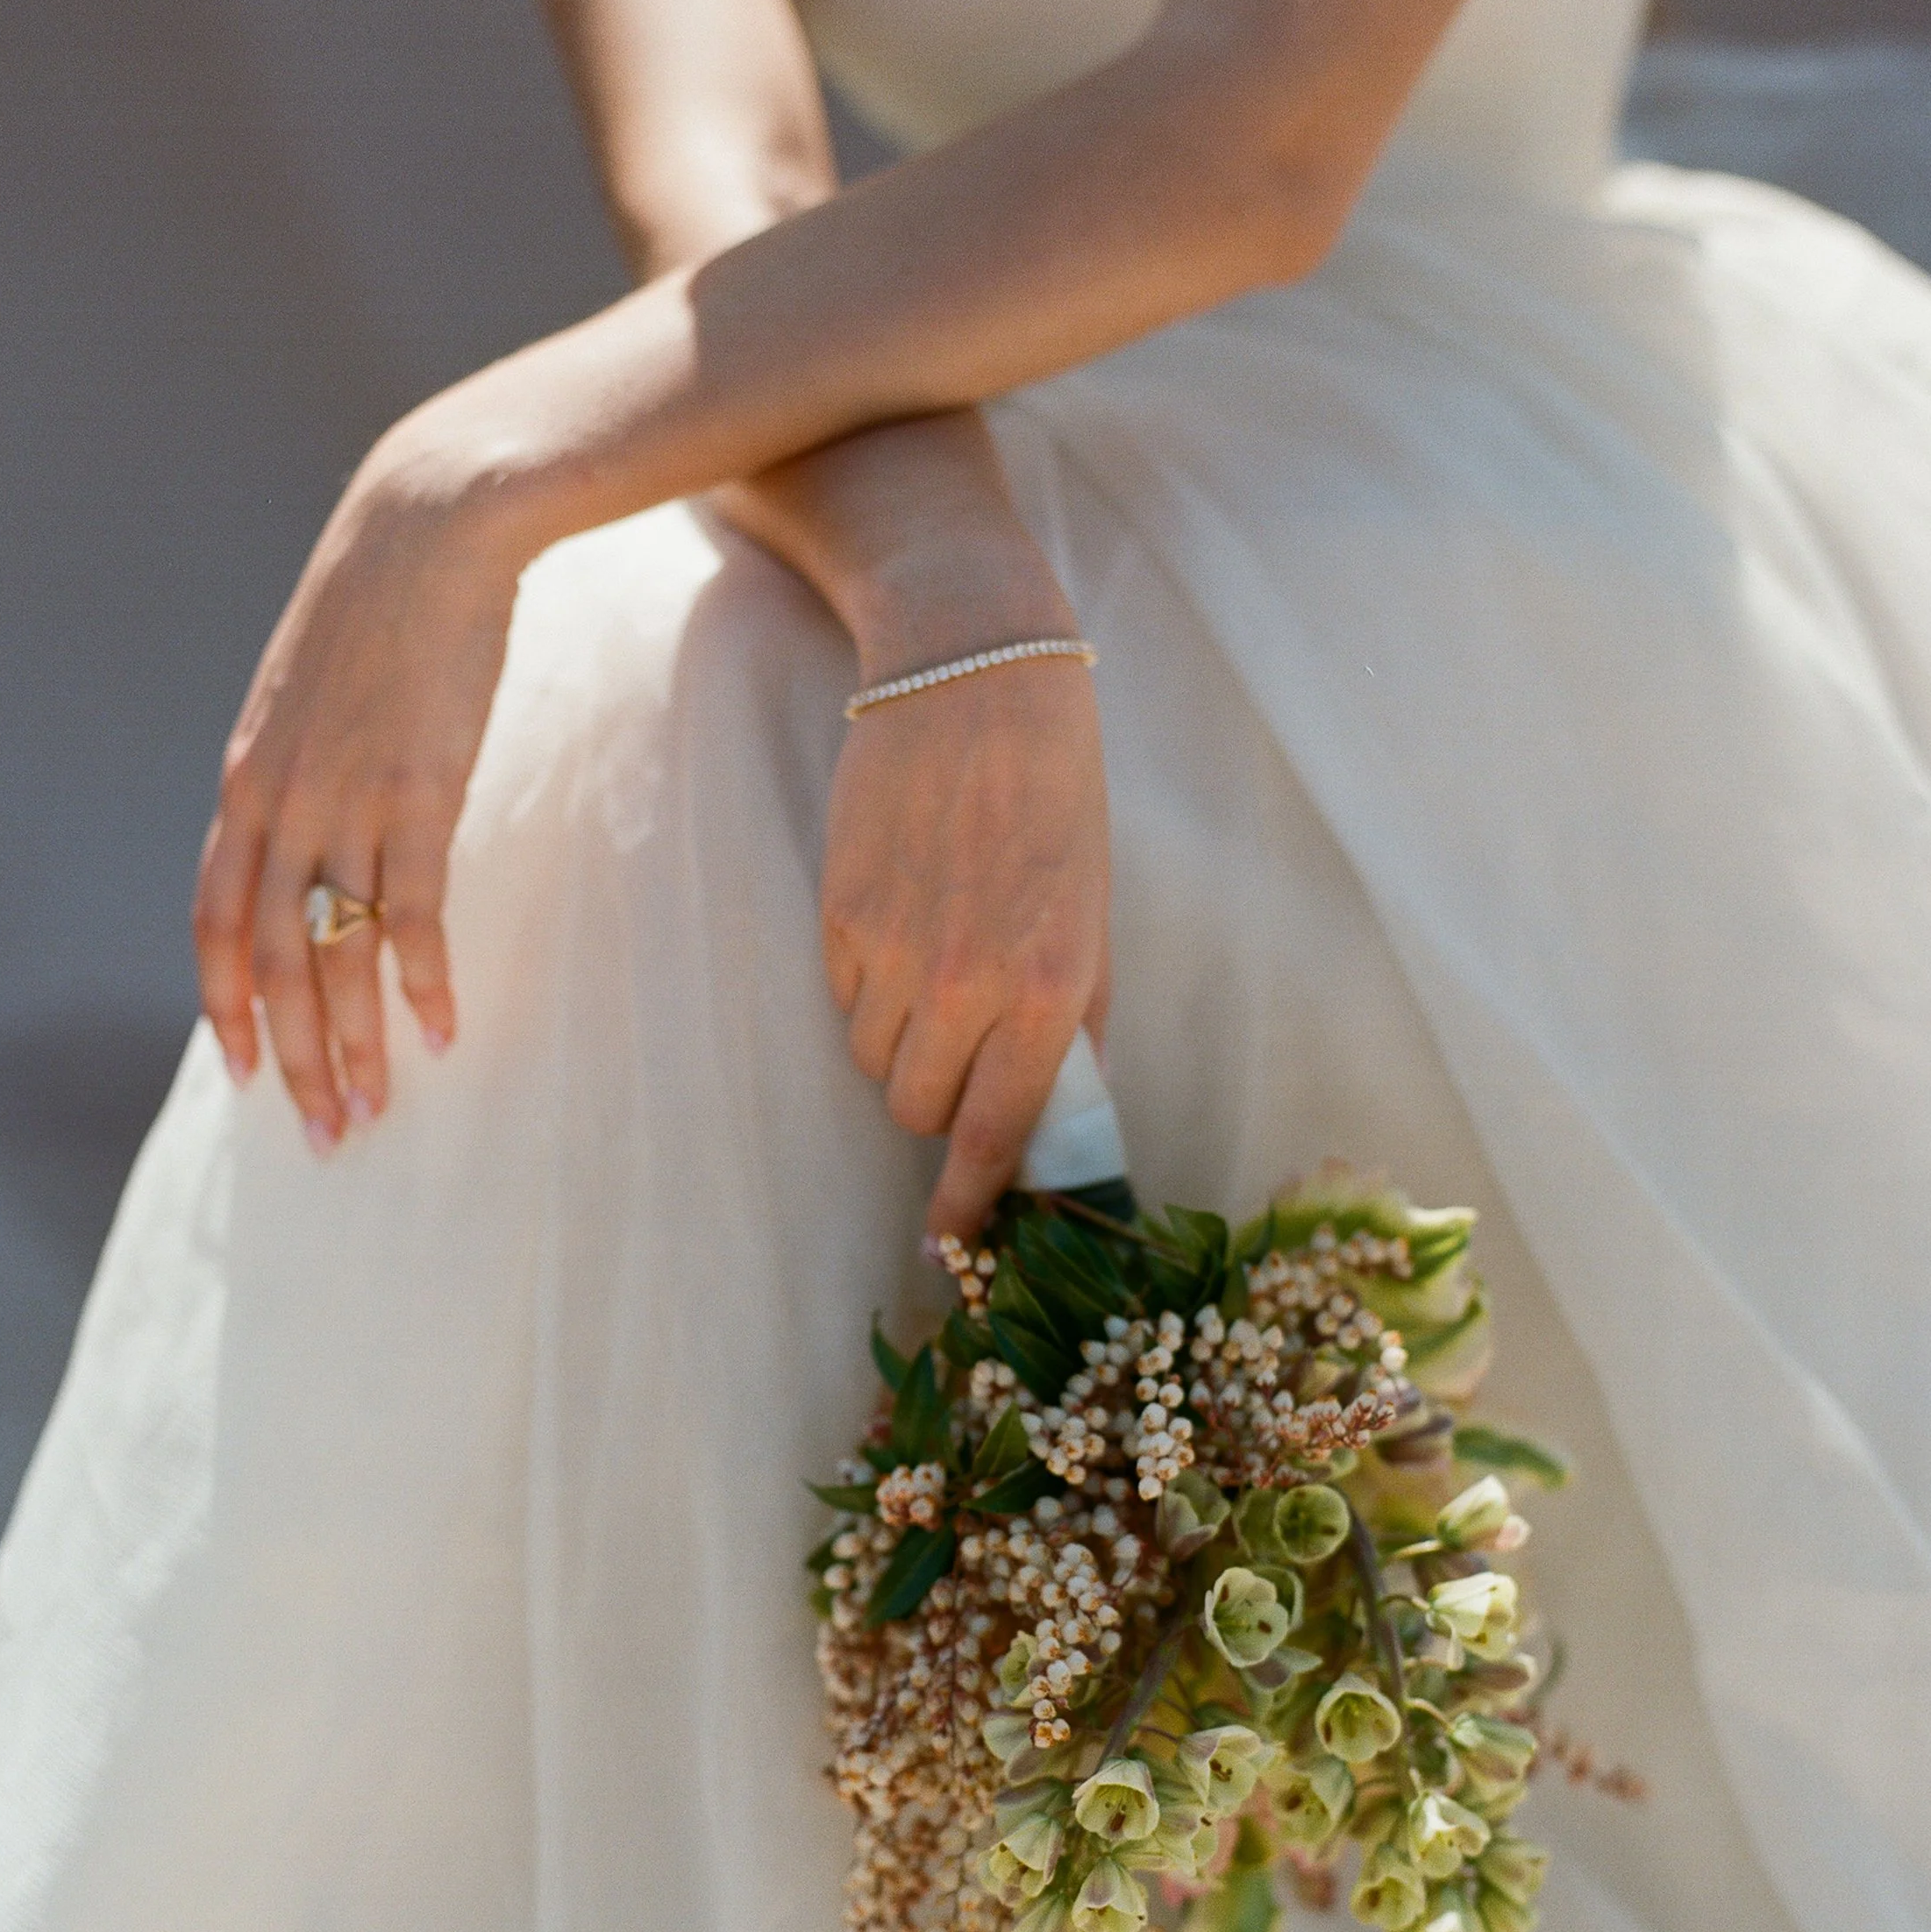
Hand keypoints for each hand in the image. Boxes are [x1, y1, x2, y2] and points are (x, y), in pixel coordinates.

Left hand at [192, 410, 537, 1146]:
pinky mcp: (420, 794)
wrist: (424, 530)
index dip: (224, 1003)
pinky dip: (424, 981)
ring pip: (336, 953)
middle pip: (270, 962)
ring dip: (354, 1044)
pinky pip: (414, 913)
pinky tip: (441, 1033)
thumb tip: (312, 834)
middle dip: (292, 1058)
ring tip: (373, 1109)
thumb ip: (297, 771)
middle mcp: (280, 804)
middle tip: (323, 1132)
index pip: (214, 920)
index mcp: (246, 783)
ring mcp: (346, 802)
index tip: (240, 1070)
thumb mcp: (307, 696)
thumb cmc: (376, 608)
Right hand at [823, 621, 1110, 1245]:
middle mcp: (963, 984)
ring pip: (876, 1061)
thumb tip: (1059, 1119)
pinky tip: (902, 921)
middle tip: (967, 1043)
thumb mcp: (1093, 917)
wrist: (973, 682)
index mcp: (1044, 991)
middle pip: (918, 1110)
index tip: (954, 1249)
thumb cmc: (1056, 799)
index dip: (970, 1206)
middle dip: (940, 1098)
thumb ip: (1075, 1026)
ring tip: (937, 965)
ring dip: (903, 1043)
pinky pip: (844, 1000)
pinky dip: (869, 988)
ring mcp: (891, 952)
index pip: (996, 1136)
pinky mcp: (838, 916)